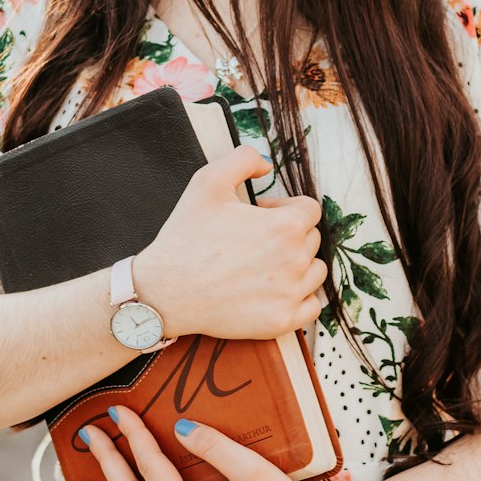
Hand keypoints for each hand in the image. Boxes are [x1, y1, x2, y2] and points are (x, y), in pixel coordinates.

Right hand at [135, 144, 326, 339]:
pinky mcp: (281, 321)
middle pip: (312, 239)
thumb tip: (266, 165)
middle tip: (254, 240)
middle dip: (289, 235)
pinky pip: (312, 307)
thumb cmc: (186, 237)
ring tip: (265, 265)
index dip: (285, 208)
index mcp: (285, 226)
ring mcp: (290, 295)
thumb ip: (243, 159)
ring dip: (298, 265)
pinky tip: (275, 290)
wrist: (164, 291)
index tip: (260, 216)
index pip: (310, 209)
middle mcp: (295, 261)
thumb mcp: (208, 181)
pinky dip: (300, 298)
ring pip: (315, 271)